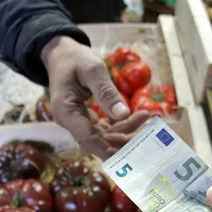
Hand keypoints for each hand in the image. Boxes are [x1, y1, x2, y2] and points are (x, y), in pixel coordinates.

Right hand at [41, 36, 149, 158]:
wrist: (63, 54)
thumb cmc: (75, 59)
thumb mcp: (92, 70)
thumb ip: (106, 92)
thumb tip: (123, 114)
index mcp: (66, 112)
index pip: (86, 138)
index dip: (107, 150)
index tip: (127, 157)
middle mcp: (71, 122)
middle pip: (99, 140)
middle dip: (124, 140)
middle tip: (148, 135)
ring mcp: (80, 122)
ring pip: (106, 135)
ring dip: (128, 131)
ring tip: (147, 119)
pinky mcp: (88, 119)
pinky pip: (108, 127)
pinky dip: (124, 123)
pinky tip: (141, 116)